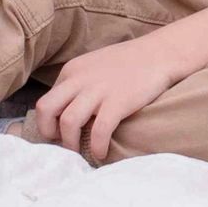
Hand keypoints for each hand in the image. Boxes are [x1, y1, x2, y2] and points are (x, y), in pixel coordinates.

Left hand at [29, 36, 181, 161]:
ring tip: (81, 152)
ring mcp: (99, 91)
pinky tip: (101, 153)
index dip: (49, 123)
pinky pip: (98, 131)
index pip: (46, 101)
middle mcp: (79, 79)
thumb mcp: (94, 66)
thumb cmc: (129, 63)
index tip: (60, 134)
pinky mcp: (118, 102)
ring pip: (68, 123)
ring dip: (71, 144)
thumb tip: (66, 111)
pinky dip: (97, 146)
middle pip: (46, 109)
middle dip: (48, 132)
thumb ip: (78, 84)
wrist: (160, 53)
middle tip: (63, 144)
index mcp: (72, 70)